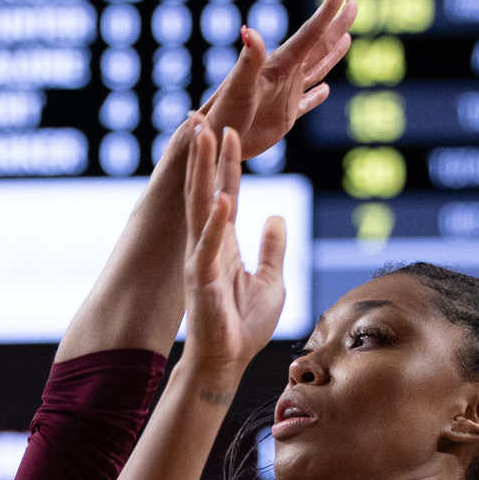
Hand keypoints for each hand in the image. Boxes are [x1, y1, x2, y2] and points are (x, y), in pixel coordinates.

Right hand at [182, 125, 285, 375]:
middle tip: (202, 115)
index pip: (225, 191)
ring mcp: (201, 260)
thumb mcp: (271, 280)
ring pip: (201, 207)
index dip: (227, 160)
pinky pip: (210, 247)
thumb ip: (272, 248)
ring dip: (204, 173)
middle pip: (206, 189)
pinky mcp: (201, 281)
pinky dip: (217, 224)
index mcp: (223, 242)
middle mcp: (207, 244)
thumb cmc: (244, 326)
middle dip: (205, 153)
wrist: (226, 363)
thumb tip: (278, 217)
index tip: (228, 127)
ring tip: (206, 139)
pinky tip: (225, 199)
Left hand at [196, 0, 357, 158]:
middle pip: (319, 44)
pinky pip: (306, 102)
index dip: (327, 10)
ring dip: (333, 52)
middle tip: (355, 0)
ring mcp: (286, 94)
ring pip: (317, 68)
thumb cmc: (224, 111)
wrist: (214, 136)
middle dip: (337, 23)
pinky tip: (324, 90)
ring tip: (347, 36)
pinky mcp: (284, 116)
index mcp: (280, 64)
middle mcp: (285, 74)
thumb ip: (249, 59)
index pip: (310, 33)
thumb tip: (249, 30)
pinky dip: (317, 96)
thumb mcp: (239, 85)